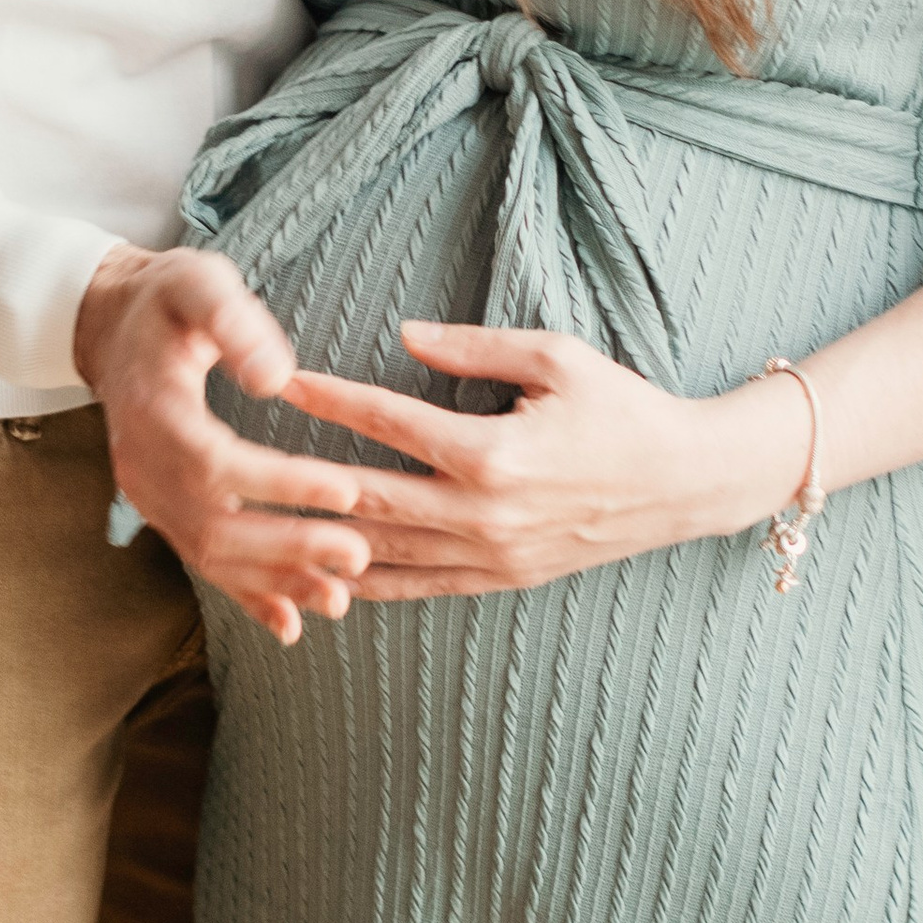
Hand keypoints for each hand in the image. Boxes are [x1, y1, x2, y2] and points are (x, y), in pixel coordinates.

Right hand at [75, 247, 371, 644]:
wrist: (113, 327)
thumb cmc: (168, 300)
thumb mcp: (198, 283)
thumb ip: (234, 322)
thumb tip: (276, 380)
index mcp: (153, 410)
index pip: (218, 462)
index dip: (282, 483)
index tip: (345, 488)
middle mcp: (141, 465)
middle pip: (214, 524)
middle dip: (288, 546)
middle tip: (359, 553)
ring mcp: (147, 495)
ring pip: (210, 554)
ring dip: (274, 581)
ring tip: (340, 598)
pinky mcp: (162, 510)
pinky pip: (203, 560)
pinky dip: (247, 594)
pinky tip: (291, 623)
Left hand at [285, 323, 808, 599]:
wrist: (686, 483)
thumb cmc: (623, 408)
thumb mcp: (557, 357)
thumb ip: (476, 348)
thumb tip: (405, 333)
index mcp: (492, 453)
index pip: (388, 423)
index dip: (328, 398)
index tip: (277, 379)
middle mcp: (483, 514)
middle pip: (366, 499)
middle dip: (298, 482)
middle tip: (236, 464)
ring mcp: (490, 557)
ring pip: (383, 556)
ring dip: (318, 542)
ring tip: (257, 528)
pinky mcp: (500, 580)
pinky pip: (417, 588)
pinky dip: (365, 583)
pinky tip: (320, 574)